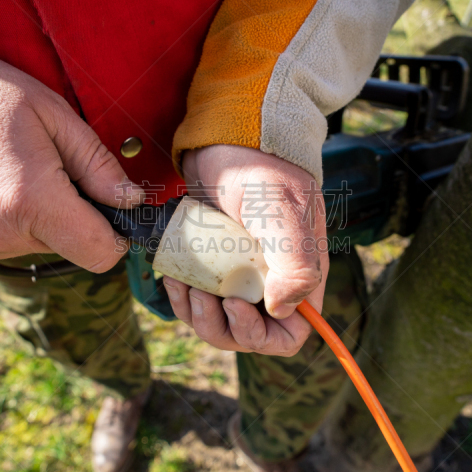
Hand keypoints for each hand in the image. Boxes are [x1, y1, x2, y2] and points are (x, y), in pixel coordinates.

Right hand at [0, 39, 143, 270]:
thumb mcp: (53, 114)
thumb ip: (98, 165)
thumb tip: (132, 203)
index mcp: (30, 199)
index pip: (100, 253)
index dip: (116, 236)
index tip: (114, 210)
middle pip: (70, 245)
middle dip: (73, 214)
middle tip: (48, 168)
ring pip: (39, 245)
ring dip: (41, 217)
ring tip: (13, 171)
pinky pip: (7, 244)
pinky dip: (12, 221)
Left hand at [163, 145, 327, 356]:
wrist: (224, 136)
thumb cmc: (261, 169)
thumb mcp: (282, 213)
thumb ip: (296, 264)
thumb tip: (281, 310)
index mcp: (298, 274)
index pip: (292, 332)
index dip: (263, 335)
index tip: (236, 306)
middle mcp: (270, 279)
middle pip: (250, 334)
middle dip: (221, 326)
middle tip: (203, 296)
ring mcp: (238, 272)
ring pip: (219, 320)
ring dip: (197, 314)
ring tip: (183, 285)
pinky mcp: (211, 261)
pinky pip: (197, 298)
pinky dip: (181, 296)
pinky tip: (172, 276)